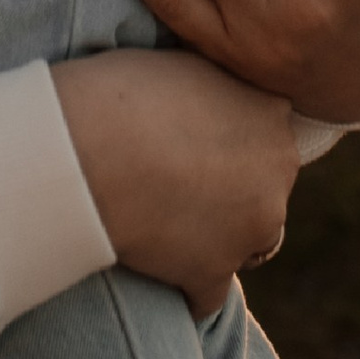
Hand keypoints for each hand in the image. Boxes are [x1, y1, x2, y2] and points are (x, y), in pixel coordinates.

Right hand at [51, 49, 298, 320]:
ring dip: (218, 239)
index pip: (268, 130)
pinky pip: (208, 294)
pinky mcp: (212, 274)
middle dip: (233, 190)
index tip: (195, 139)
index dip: (232, 138)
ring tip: (166, 226)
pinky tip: (160, 273)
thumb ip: (215, 84)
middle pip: (265, 189)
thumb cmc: (120, 92)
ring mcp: (249, 230)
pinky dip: (187, 287)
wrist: (84, 149)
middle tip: (177, 181)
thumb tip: (209, 94)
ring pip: (249, 242)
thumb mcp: (182, 64)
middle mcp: (275, 175)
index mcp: (271, 114)